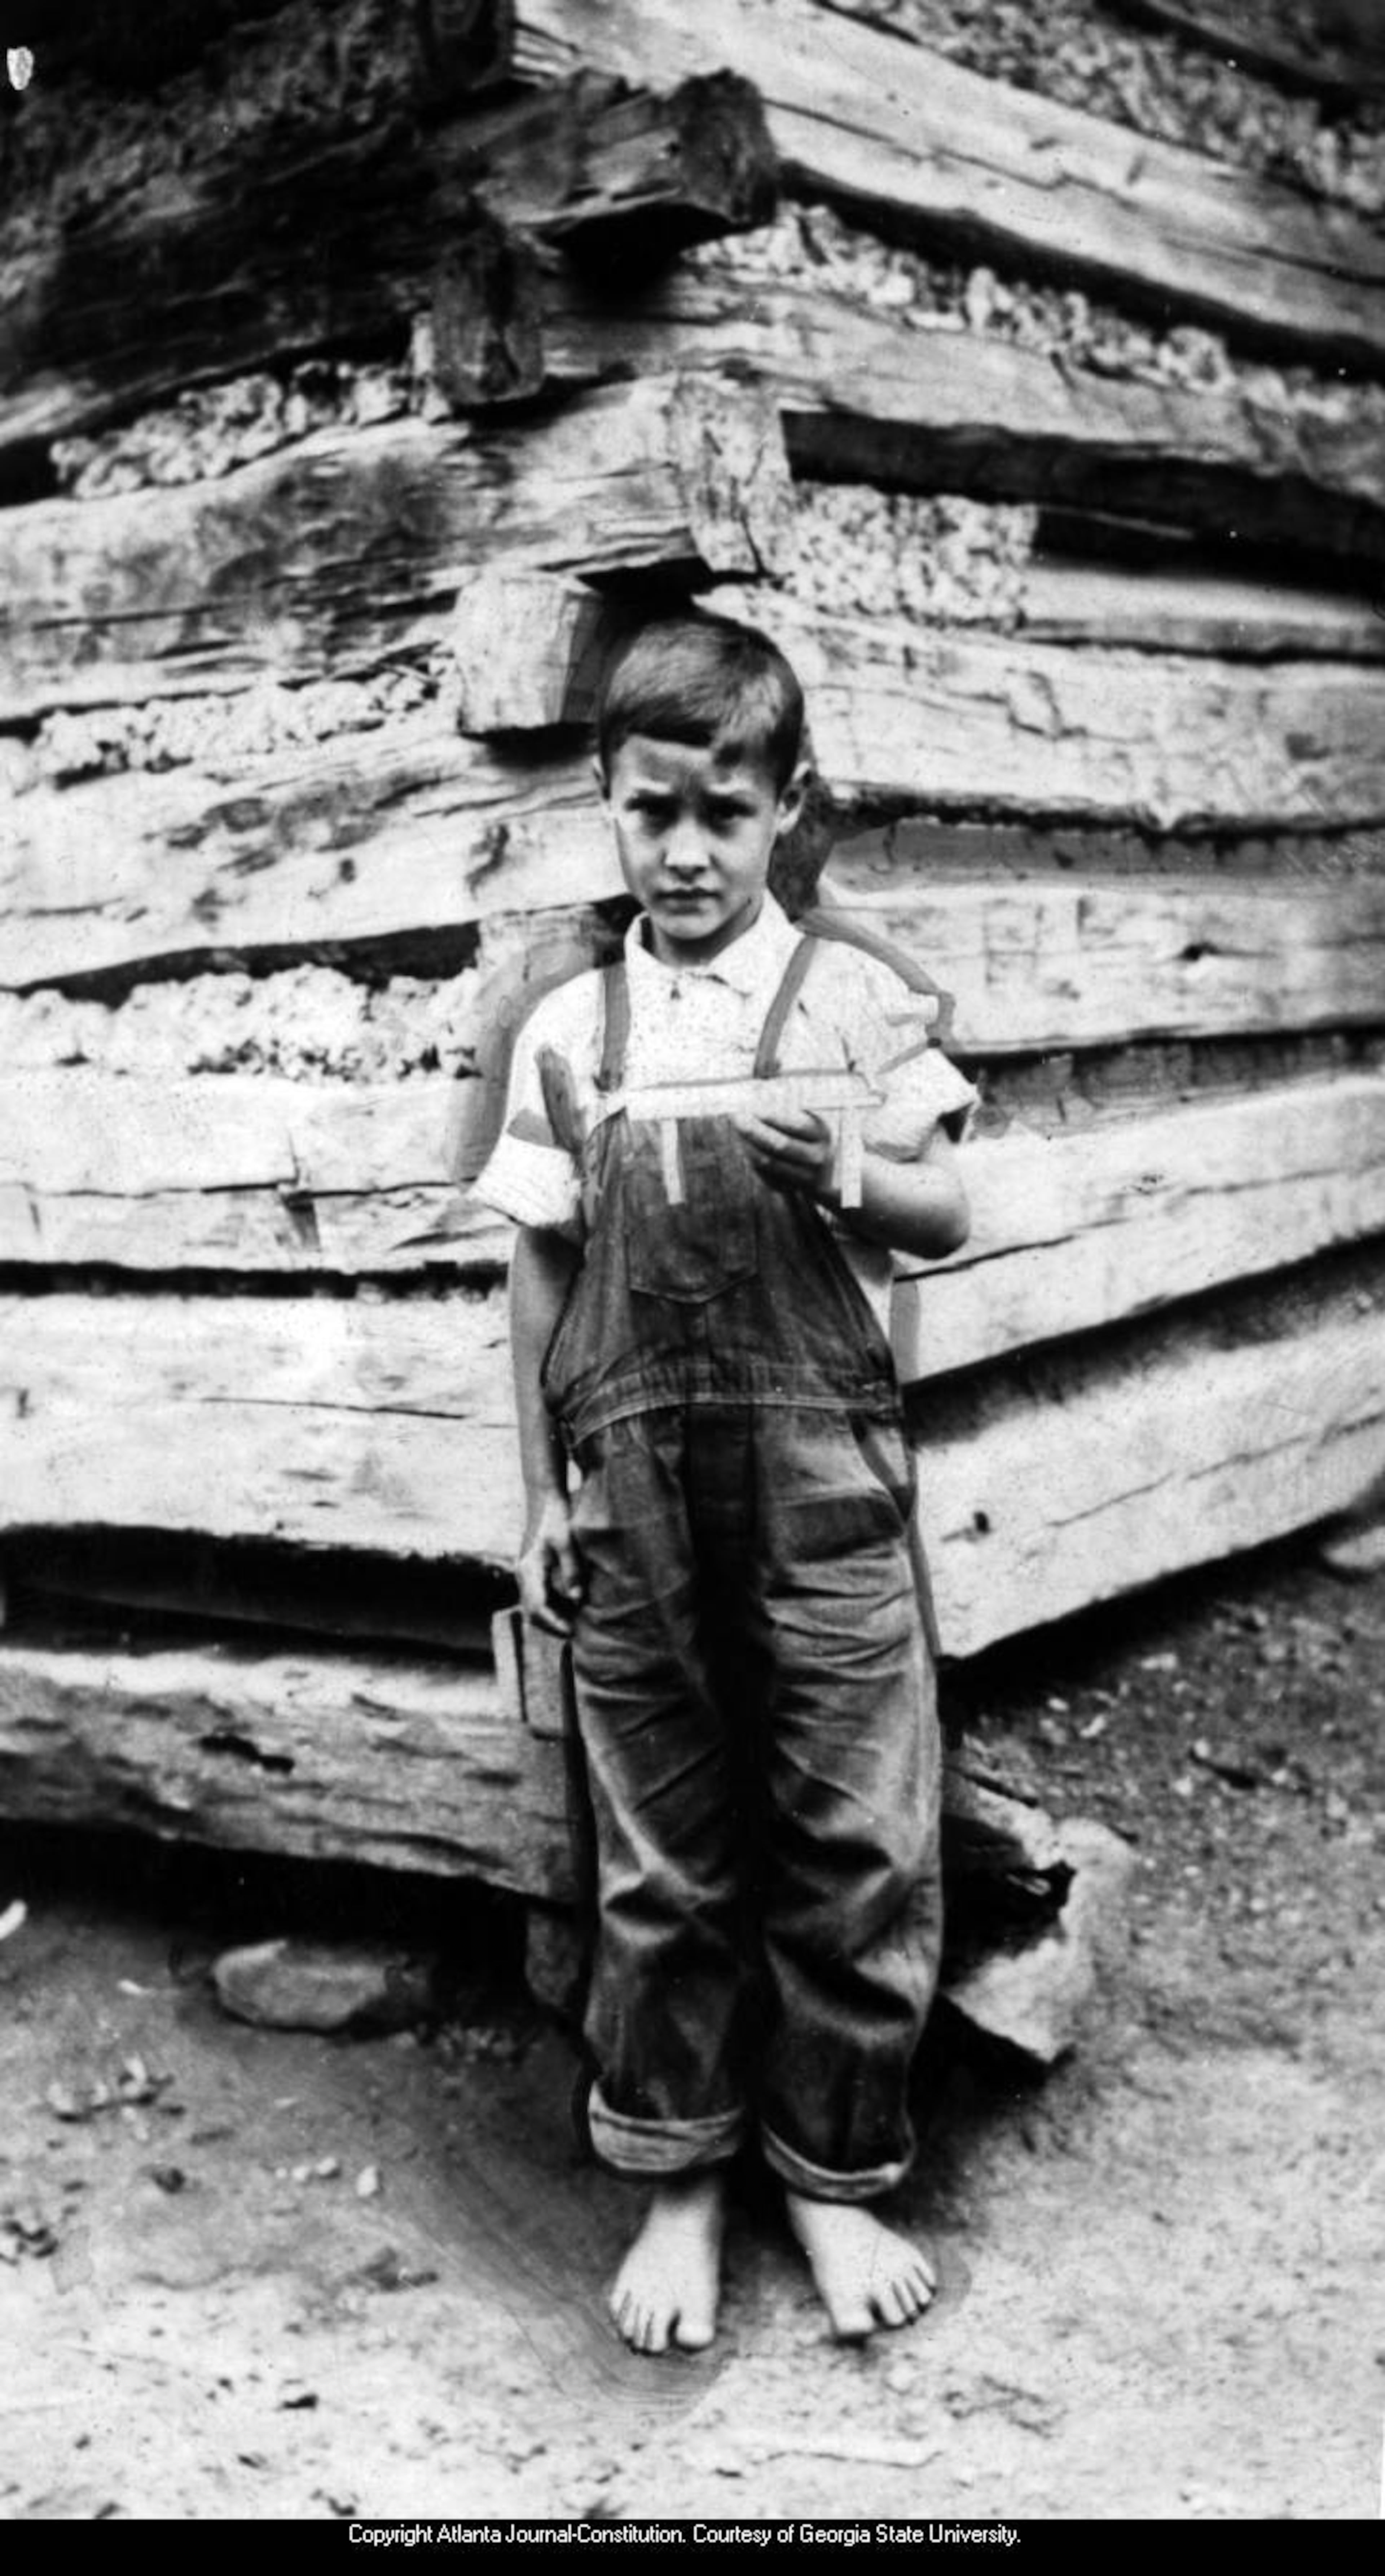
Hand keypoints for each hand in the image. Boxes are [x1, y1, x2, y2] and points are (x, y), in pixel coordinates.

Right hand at [516, 1493, 584, 1635]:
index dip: (553, 1621)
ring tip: (573, 1624)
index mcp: (530, 1568)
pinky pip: (538, 1599)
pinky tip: (569, 1609)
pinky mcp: (532, 1575)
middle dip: (551, 1625)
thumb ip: (572, 1569)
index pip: (537, 1604)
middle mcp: (523, 1575)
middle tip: (574, 1633)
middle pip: (532, 1611)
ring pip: (533, 1607)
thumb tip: (578, 1599)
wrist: (546, 1503)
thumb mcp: (568, 1541)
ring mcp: (526, 1576)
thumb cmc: (558, 1518)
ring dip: (551, 1618)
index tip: (570, 1631)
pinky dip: (551, 1609)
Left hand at [734, 1107, 835, 1202]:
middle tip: (736, 1117)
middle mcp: (817, 1157)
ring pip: (768, 1161)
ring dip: (748, 1144)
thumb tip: (757, 1096)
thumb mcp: (807, 1122)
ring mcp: (805, 1177)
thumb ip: (787, 1110)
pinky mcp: (790, 1189)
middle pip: (779, 1144)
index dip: (771, 1115)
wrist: (822, 1176)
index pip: (796, 1125)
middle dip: (754, 1130)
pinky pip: (764, 1174)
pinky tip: (745, 1145)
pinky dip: (751, 1159)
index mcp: (822, 1134)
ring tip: (738, 1130)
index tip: (751, 1105)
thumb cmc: (807, 1138)